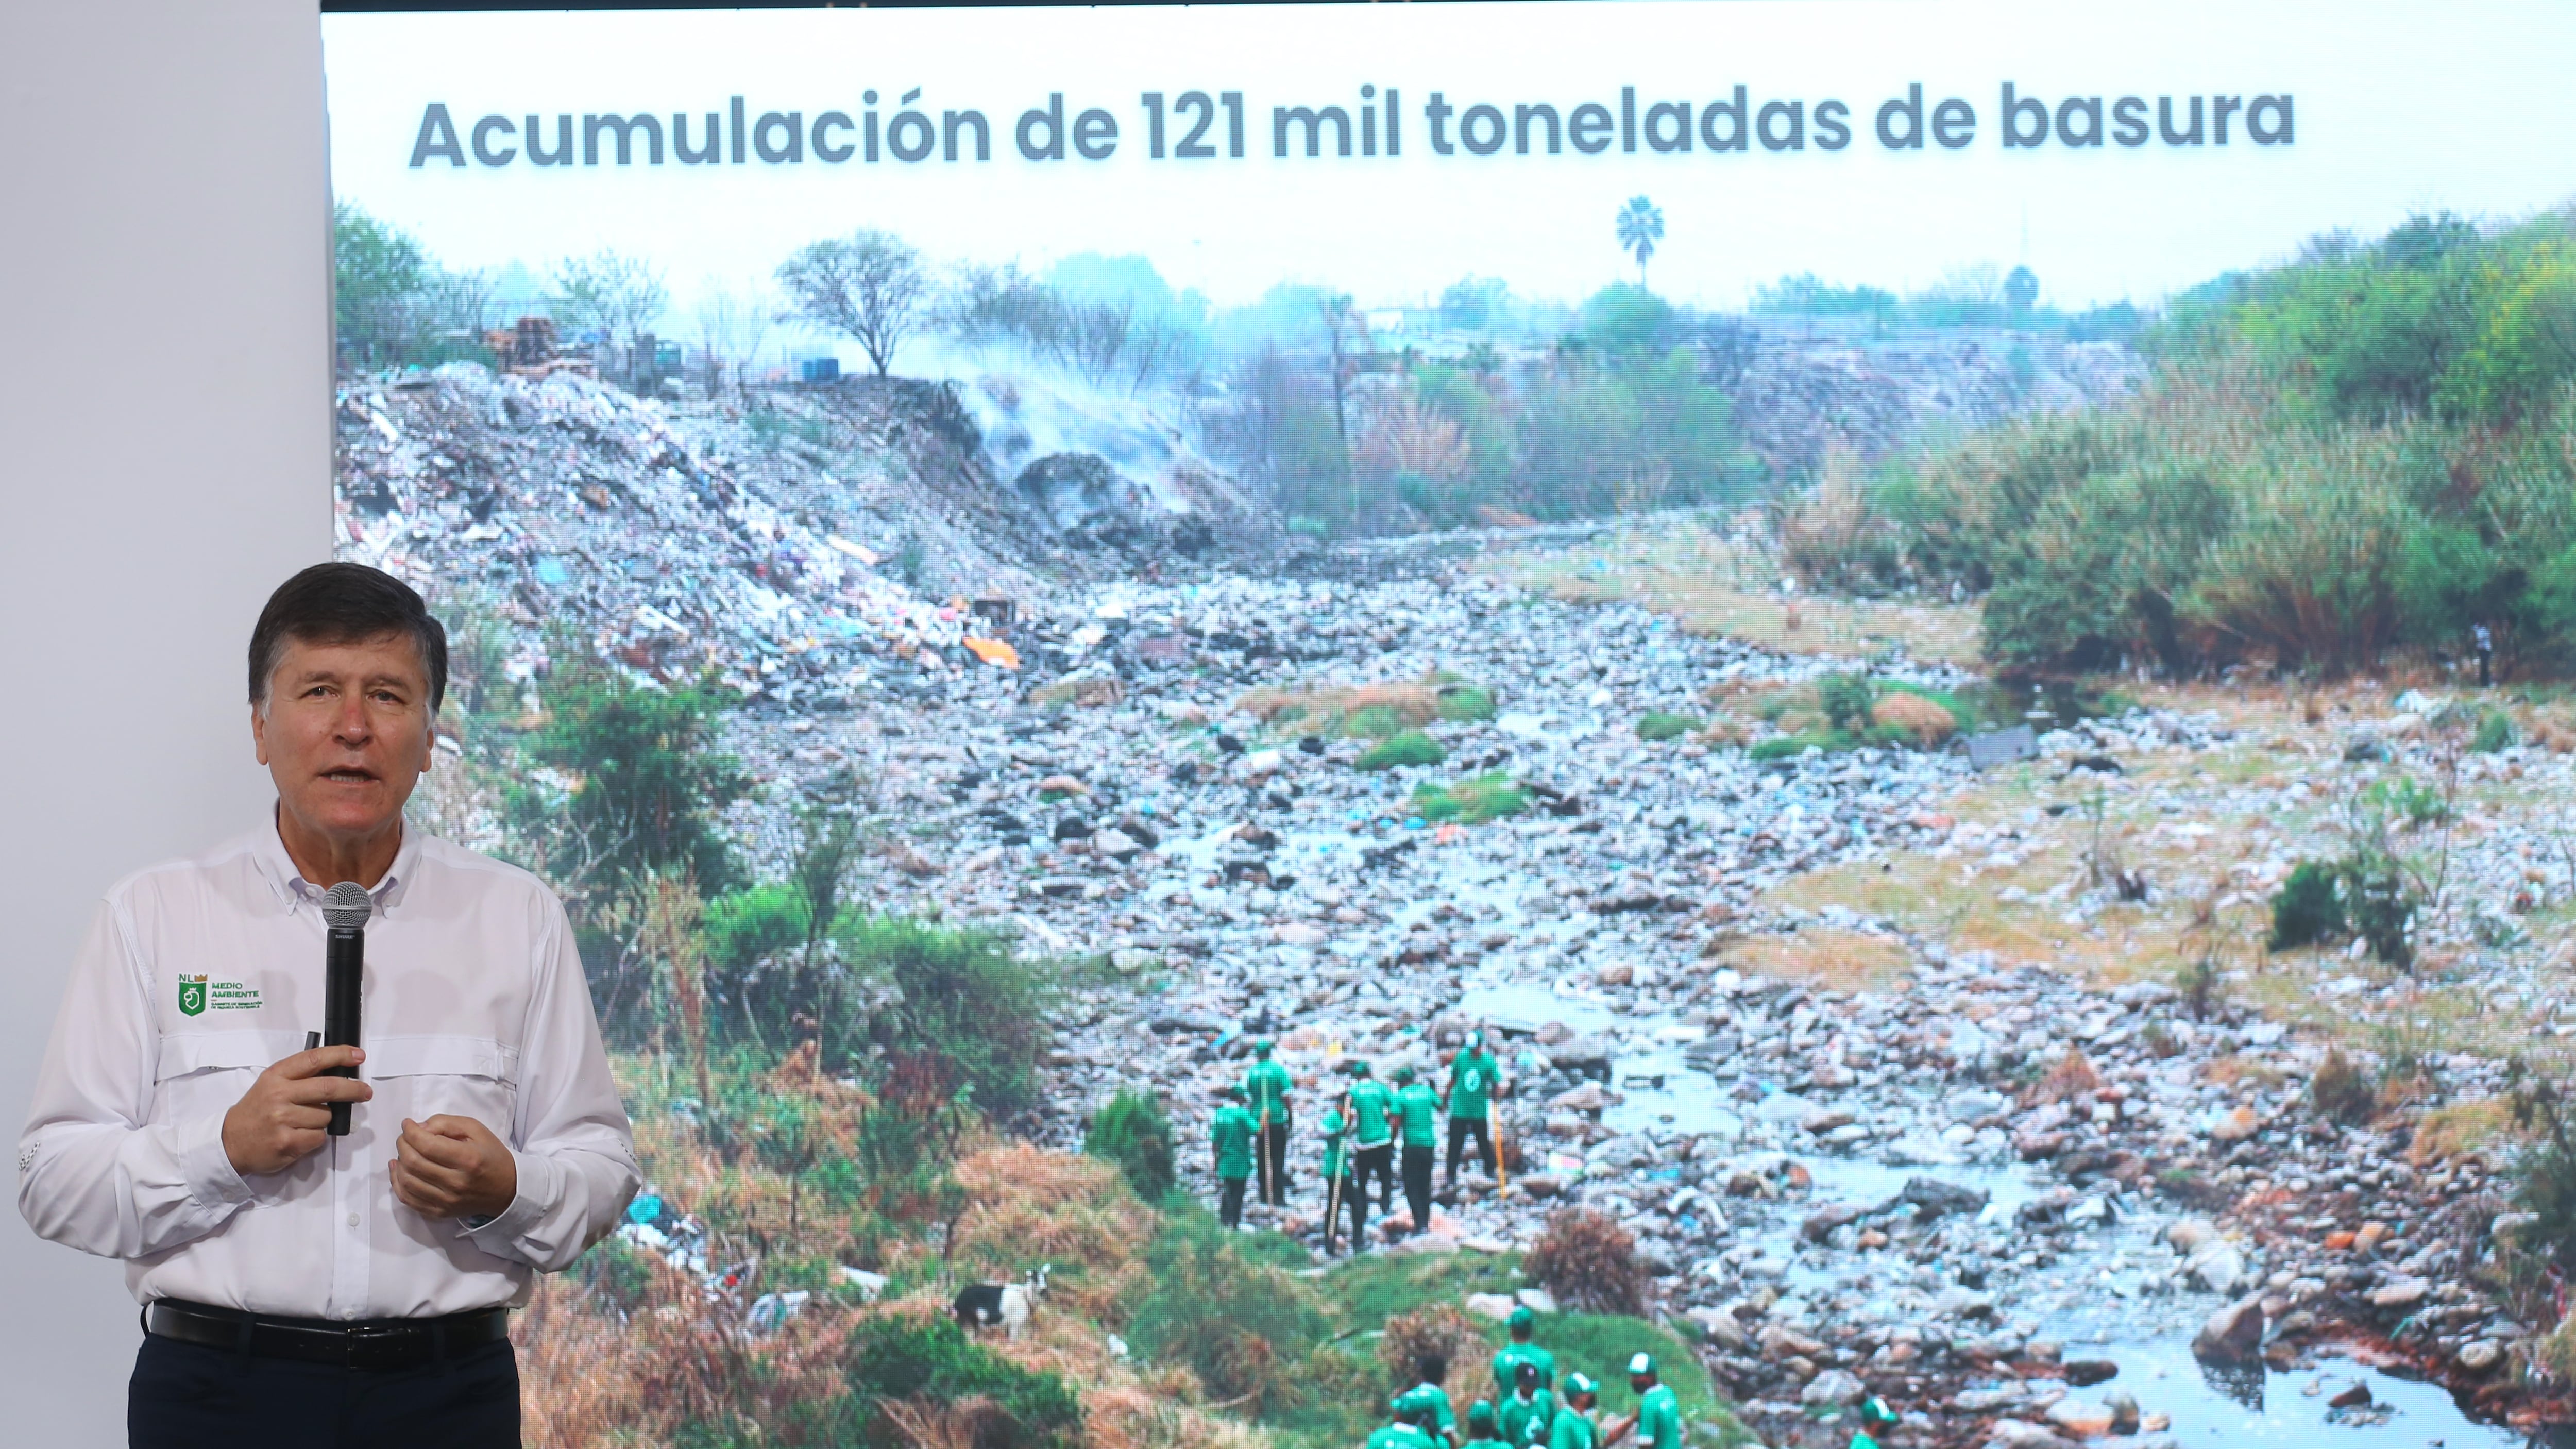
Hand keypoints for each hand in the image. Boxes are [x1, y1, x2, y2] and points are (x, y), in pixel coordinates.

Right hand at [221, 1045, 371, 1176]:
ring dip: (325, 1119)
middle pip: (329, 1087)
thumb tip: (338, 1070)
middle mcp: (279, 1095)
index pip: (314, 1059)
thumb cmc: (256, 1110)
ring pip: (326, 1115)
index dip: (340, 1055)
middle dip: (353, 1089)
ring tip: (305, 1122)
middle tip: (365, 1092)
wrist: (229, 1142)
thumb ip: (299, 1076)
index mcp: (277, 1076)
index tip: (358, 1056)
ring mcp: (282, 1119)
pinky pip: (319, 1136)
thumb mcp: (271, 1084)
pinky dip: (317, 1137)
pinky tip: (301, 1135)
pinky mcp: (287, 1141)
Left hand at [392, 1115, 517, 1220]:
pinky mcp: (439, 1212)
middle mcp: (456, 1183)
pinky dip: (397, 1183)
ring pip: (407, 1181)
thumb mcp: (476, 1130)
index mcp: (468, 1159)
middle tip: (405, 1137)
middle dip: (402, 1144)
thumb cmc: (491, 1156)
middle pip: (414, 1163)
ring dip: (399, 1162)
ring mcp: (446, 1201)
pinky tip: (398, 1170)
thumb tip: (419, 1129)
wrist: (506, 1190)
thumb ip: (446, 1123)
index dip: (410, 1132)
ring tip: (403, 1152)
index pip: (427, 1145)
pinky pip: (408, 1199)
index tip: (407, 1124)